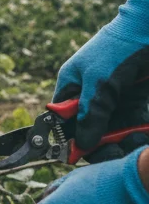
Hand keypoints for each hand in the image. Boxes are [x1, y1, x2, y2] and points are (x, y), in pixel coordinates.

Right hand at [53, 0, 148, 151]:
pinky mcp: (136, 102)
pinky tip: (142, 137)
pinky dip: (137, 134)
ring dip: (122, 142)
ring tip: (133, 144)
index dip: (69, 139)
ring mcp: (114, 100)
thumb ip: (90, 113)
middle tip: (114, 152)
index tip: (80, 155)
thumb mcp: (100, 82)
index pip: (63, 122)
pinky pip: (133, 125)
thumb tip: (82, 144)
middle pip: (88, 131)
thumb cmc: (119, 48)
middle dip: (99, 144)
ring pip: (112, 132)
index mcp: (71, 87)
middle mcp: (90, 96)